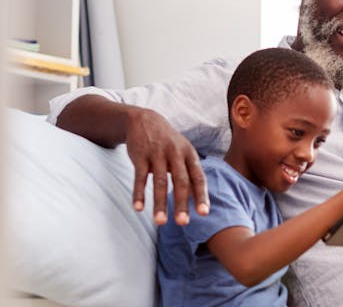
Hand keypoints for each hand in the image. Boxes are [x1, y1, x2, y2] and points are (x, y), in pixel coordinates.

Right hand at [125, 108, 209, 225]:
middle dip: (181, 204)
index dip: (201, 195)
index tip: (204, 213)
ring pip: (160, 182)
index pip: (198, 177)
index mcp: (189, 155)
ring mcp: (157, 154)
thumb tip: (200, 201)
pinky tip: (138, 208)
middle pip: (180, 182)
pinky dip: (139, 193)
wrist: (144, 120)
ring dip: (159, 203)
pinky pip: (140, 177)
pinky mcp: (140, 156)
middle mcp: (175, 154)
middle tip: (182, 223)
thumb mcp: (183, 154)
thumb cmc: (169, 144)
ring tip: (160, 222)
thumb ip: (191, 175)